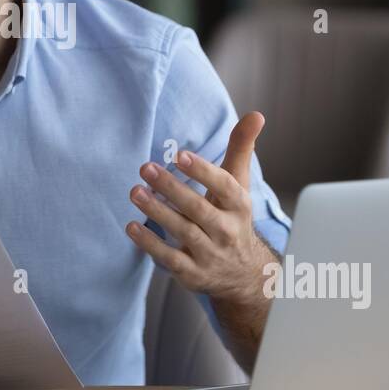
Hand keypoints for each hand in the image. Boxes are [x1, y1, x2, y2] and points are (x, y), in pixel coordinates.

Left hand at [126, 112, 274, 301]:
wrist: (244, 274)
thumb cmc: (233, 217)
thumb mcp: (239, 185)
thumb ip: (241, 149)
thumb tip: (255, 115)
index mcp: (239, 206)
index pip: (225, 186)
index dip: (203, 171)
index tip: (180, 154)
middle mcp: (227, 231)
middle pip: (199, 209)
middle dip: (172, 188)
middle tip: (146, 167)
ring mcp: (210, 254)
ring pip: (184, 232)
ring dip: (158, 212)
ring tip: (135, 191)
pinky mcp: (192, 273)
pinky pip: (170, 258)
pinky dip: (150, 244)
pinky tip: (132, 226)